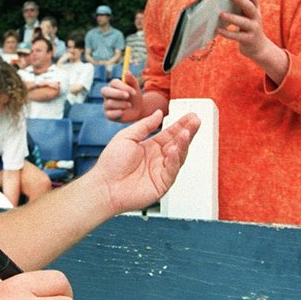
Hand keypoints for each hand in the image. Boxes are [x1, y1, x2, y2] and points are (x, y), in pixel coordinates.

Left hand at [85, 109, 200, 212]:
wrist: (103, 186)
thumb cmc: (111, 163)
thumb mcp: (127, 137)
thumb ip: (144, 126)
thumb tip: (159, 113)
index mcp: (151, 147)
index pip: (170, 134)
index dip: (181, 125)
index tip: (191, 115)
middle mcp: (159, 159)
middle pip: (178, 143)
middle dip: (188, 132)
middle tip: (197, 120)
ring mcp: (161, 172)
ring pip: (178, 156)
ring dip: (183, 144)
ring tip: (187, 132)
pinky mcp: (161, 184)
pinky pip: (171, 171)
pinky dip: (174, 160)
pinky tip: (174, 149)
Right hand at [101, 70, 142, 122]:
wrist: (138, 110)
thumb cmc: (135, 96)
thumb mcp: (135, 87)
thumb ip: (131, 80)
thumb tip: (127, 72)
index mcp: (113, 86)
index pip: (113, 83)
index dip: (123, 87)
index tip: (134, 91)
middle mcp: (107, 95)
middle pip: (105, 91)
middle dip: (117, 93)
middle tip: (128, 96)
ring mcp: (106, 104)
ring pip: (110, 103)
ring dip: (122, 104)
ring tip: (129, 105)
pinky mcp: (108, 114)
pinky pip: (109, 114)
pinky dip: (117, 113)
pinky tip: (123, 112)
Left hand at [218, 0, 275, 61]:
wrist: (258, 48)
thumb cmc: (248, 28)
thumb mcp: (248, 17)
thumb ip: (242, 7)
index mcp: (255, 11)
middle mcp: (256, 19)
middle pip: (251, 8)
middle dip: (242, 1)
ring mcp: (253, 30)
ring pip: (243, 22)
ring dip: (232, 18)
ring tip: (221, 14)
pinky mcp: (248, 40)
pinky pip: (236, 36)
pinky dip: (227, 32)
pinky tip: (218, 29)